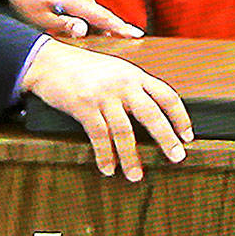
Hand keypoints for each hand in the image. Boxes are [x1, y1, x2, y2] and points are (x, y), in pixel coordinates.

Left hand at [0, 0, 143, 38]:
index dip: (121, 28)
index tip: (137, 34)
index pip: (104, 18)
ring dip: (92, 20)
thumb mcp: (38, 15)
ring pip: (88, 7)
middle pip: (98, 14)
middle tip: (118, 41)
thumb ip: (62, 25)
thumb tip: (84, 31)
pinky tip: (74, 19)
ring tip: (93, 36)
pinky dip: (83, 11)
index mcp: (76, 0)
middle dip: (109, 28)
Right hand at [20, 40, 192, 180]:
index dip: (180, 116)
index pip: (166, 94)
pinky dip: (105, 156)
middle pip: (152, 114)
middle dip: (166, 138)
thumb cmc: (80, 66)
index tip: (187, 134)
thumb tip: (150, 110)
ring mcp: (104, 94)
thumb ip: (131, 85)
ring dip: (131, 157)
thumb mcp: (113, 69)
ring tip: (136, 174)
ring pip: (125, 131)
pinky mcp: (84, 106)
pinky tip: (108, 168)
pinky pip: (99, 136)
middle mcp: (122, 83)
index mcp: (133, 74)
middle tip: (176, 156)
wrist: (48, 60)